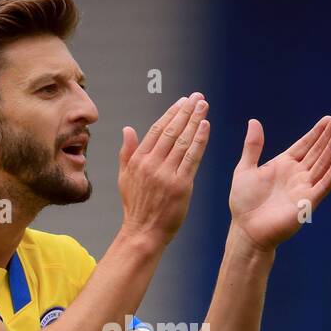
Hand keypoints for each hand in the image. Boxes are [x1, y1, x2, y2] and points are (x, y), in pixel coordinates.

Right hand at [117, 93, 210, 244]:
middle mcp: (152, 164)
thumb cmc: (136, 207)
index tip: (182, 101)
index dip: (171, 113)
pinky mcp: (181, 185)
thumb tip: (128, 129)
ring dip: (195, 121)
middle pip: (172, 131)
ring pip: (183, 141)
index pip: (157, 130)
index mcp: (138, 160)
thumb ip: (127, 152)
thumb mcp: (125, 178)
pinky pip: (192, 158)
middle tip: (198, 97)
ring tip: (204, 106)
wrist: (143, 232)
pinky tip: (206, 127)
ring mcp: (166, 174)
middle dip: (186, 111)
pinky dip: (200, 140)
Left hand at [229, 114, 330, 250]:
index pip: (305, 145)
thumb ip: (253, 146)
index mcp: (284, 165)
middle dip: (329, 136)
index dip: (316, 132)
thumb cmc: (244, 203)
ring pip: (324, 164)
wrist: (246, 230)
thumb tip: (254, 120)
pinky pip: (324, 184)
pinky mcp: (308, 202)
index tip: (328, 119)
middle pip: (317, 151)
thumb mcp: (245, 169)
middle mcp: (297, 175)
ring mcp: (304, 188)